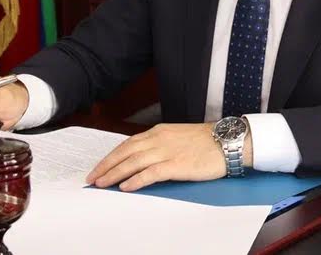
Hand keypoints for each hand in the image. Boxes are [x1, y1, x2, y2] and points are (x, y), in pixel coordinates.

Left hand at [86, 123, 250, 191]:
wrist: (228, 141)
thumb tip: (143, 159)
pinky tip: (125, 187)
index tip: (99, 167)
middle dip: (106, 166)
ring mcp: (167, 151)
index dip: (111, 157)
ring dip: (114, 173)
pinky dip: (136, 180)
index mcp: (158, 132)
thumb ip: (160, 146)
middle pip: (125, 152)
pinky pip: (150, 173)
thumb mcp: (178, 138)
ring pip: (133, 162)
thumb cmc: (206, 141)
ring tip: (102, 183)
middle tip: (92, 178)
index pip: (127, 144)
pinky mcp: (177, 164)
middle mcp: (159, 139)